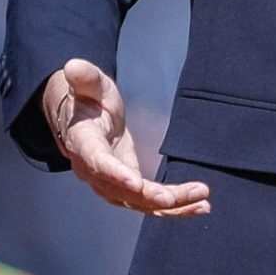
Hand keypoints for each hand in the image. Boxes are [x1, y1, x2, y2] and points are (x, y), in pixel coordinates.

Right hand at [42, 58, 209, 216]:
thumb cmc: (87, 100)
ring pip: (140, 203)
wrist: (81, 120)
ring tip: (201, 204)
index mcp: (84, 144)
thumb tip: (73, 67)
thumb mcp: (88, 84)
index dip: (116, 175)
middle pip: (124, 191)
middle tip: (181, 196)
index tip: (136, 184)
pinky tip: (200, 207)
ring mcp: (110, 184)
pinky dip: (174, 207)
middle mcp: (94, 171)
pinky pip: (149, 203)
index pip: (99, 163)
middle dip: (154, 196)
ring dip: (171, 205)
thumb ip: (85, 78)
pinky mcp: (126, 188)